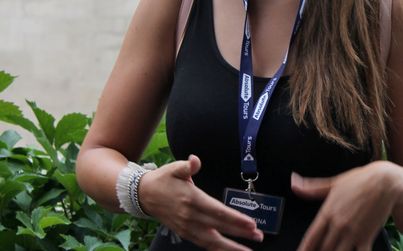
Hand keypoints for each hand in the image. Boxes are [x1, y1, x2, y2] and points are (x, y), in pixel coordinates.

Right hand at [138, 155, 263, 249]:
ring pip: (212, 241)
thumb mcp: (174, 168)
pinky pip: (204, 244)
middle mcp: (190, 217)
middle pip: (219, 227)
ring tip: (248, 250)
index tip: (250, 223)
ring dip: (231, 247)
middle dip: (240, 233)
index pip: (218, 211)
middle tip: (258, 236)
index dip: (235, 219)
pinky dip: (217, 249)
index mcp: (192, 200)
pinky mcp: (185, 233)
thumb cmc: (163, 180)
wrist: (144, 195)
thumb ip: (187, 166)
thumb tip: (195, 160)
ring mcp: (187, 228)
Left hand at [292, 162, 402, 250]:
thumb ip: (311, 188)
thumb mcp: (333, 183)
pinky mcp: (367, 237)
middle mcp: (338, 225)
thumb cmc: (359, 181)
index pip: (310, 238)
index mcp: (327, 213)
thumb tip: (293, 183)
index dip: (304, 249)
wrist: (384, 182)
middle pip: (323, 250)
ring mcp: (352, 233)